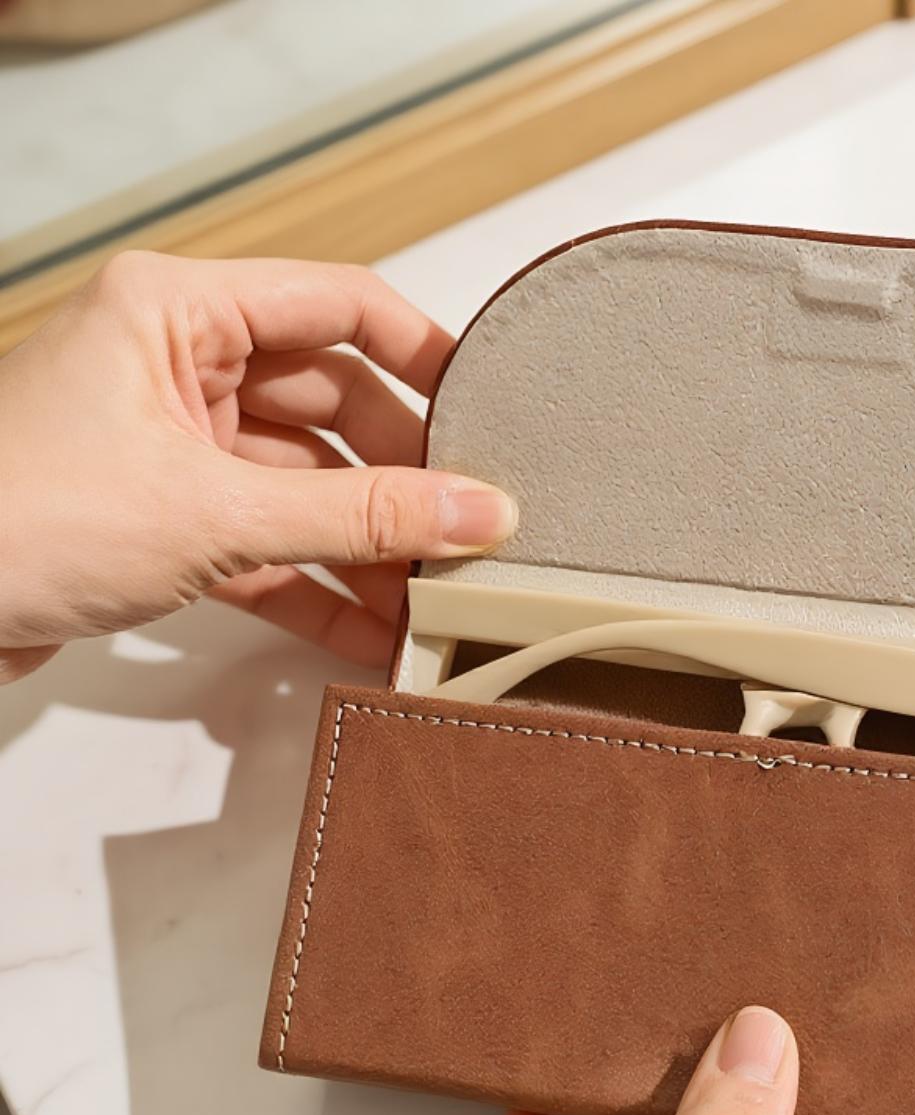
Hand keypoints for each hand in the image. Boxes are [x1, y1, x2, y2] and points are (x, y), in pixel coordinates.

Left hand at [0, 251, 516, 684]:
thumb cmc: (14, 521)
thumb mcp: (214, 515)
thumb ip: (358, 516)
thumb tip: (475, 512)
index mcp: (179, 312)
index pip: (339, 306)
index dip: (424, 355)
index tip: (493, 409)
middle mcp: (181, 369)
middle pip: (336, 407)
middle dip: (404, 478)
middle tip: (472, 529)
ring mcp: (176, 449)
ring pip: (308, 487)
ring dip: (370, 547)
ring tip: (438, 597)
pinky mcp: (168, 523)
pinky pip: (272, 547)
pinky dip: (322, 589)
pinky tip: (376, 634)